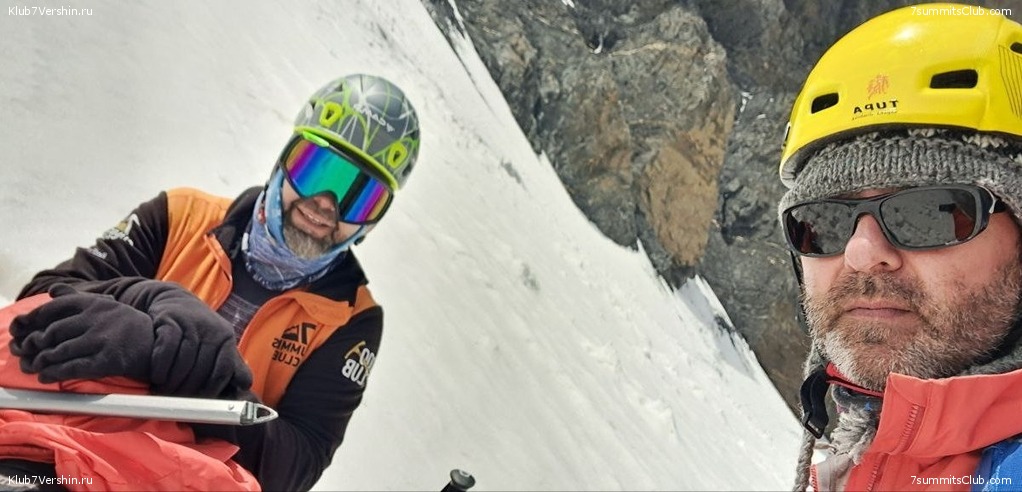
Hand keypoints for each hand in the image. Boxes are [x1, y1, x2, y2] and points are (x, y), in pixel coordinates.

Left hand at [9, 284, 154, 383]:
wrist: (156, 344)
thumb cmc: (126, 325)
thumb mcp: (105, 304)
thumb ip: (77, 297)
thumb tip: (53, 290)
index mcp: (94, 303)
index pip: (55, 308)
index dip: (34, 319)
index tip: (23, 328)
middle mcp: (96, 319)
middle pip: (54, 332)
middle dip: (35, 344)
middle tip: (26, 351)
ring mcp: (101, 340)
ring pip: (60, 351)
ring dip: (42, 361)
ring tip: (34, 365)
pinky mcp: (107, 360)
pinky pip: (73, 368)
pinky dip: (55, 373)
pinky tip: (46, 376)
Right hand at [146, 288, 252, 397]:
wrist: (174, 299)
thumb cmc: (198, 329)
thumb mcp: (218, 343)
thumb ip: (230, 364)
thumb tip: (245, 386)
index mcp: (226, 338)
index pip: (223, 370)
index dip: (212, 390)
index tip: (200, 405)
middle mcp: (212, 329)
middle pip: (201, 369)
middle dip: (188, 391)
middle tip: (176, 403)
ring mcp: (191, 323)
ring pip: (183, 361)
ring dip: (172, 382)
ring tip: (163, 394)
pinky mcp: (170, 319)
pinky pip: (166, 349)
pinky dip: (160, 367)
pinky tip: (156, 377)